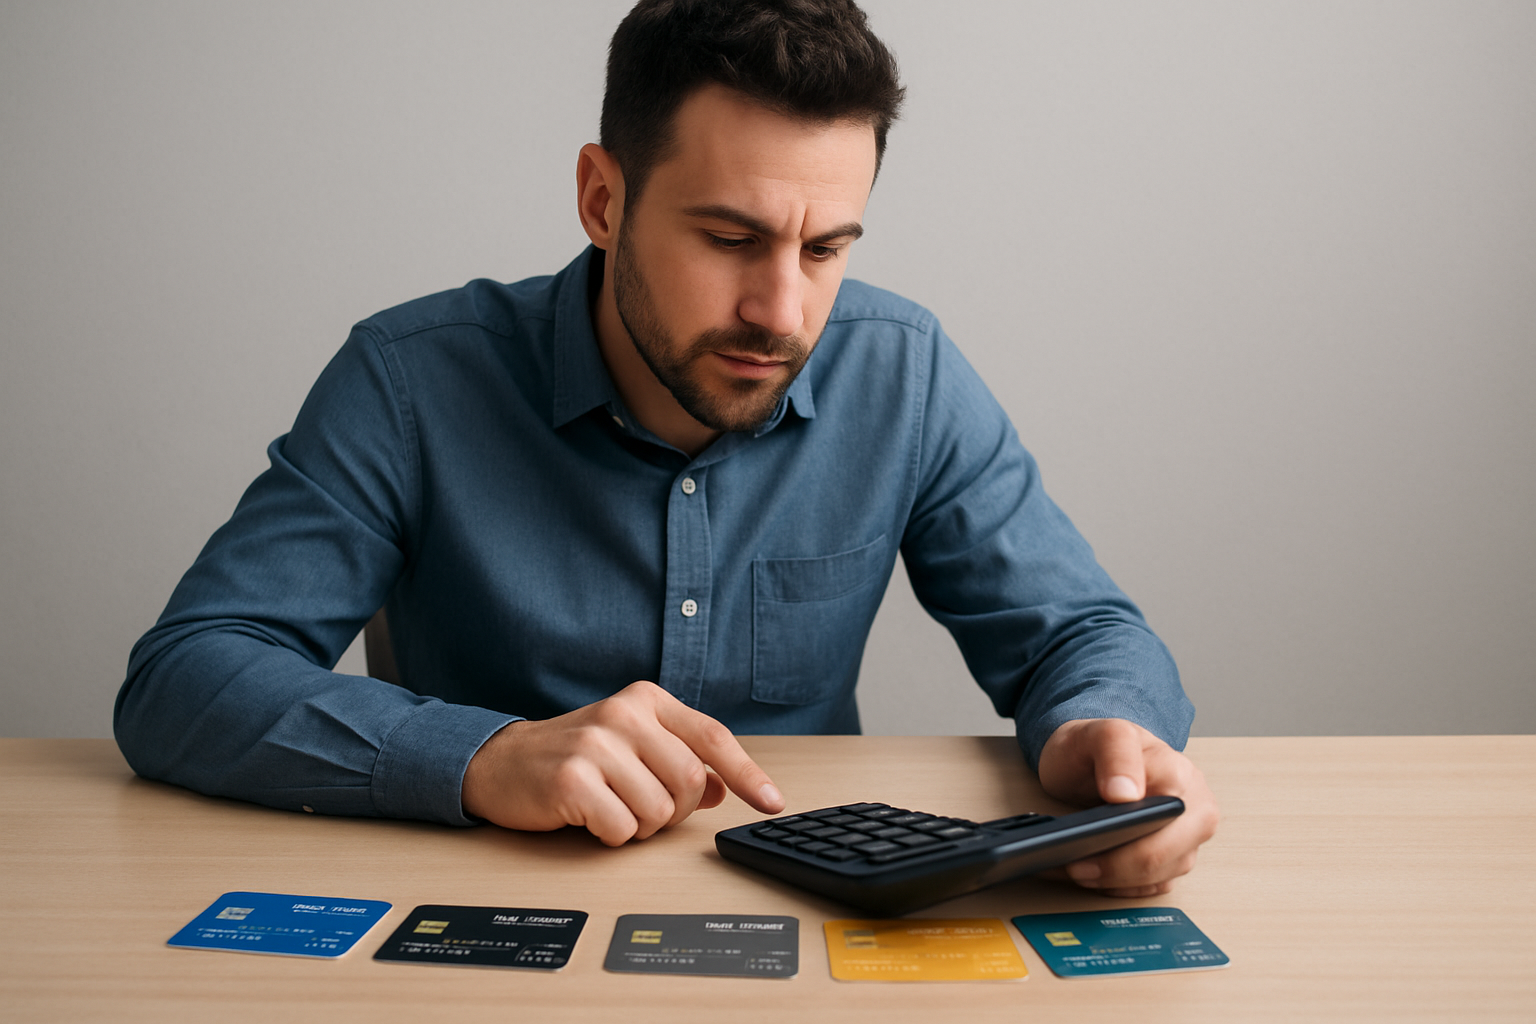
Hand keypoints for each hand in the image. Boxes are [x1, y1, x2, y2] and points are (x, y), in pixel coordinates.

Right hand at [461, 680, 784, 845]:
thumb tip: (725, 787)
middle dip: (674, 811)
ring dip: (640, 826)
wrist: (502, 762)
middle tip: (641, 806)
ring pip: (659, 812)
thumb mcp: (630, 745)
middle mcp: (624, 714)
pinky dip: (611, 835)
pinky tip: (588, 816)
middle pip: (691, 784)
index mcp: (646, 700)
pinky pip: (623, 829)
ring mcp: (597, 744)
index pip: (712, 737)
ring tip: (610, 806)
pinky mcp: (573, 779)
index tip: (773, 803)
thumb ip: (678, 758)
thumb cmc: (574, 755)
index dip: (749, 774)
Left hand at [1037, 718, 1218, 897]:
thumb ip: (1116, 753)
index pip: (1163, 823)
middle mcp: (1195, 810)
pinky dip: (1121, 887)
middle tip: (1074, 866)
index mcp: (1182, 777)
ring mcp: (1187, 838)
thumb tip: (1126, 794)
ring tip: (1076, 869)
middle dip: (1116, 869)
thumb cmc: (1097, 745)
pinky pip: (1152, 886)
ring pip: (1158, 878)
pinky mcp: (1174, 858)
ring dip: (1115, 881)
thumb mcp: (1100, 733)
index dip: (1124, 842)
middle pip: (1163, 859)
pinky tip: (1093, 876)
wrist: (1091, 753)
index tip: (1084, 845)